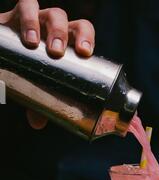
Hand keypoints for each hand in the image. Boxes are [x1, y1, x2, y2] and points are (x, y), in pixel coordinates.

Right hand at [0, 0, 94, 128]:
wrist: (6, 59)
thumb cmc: (29, 72)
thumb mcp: (37, 87)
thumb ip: (39, 102)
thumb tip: (38, 124)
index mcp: (66, 40)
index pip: (82, 30)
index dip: (86, 37)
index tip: (84, 53)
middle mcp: (52, 26)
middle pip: (65, 20)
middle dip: (62, 33)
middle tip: (56, 52)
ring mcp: (35, 19)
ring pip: (46, 12)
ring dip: (42, 24)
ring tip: (35, 43)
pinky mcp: (15, 16)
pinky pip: (25, 5)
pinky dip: (27, 17)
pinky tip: (26, 34)